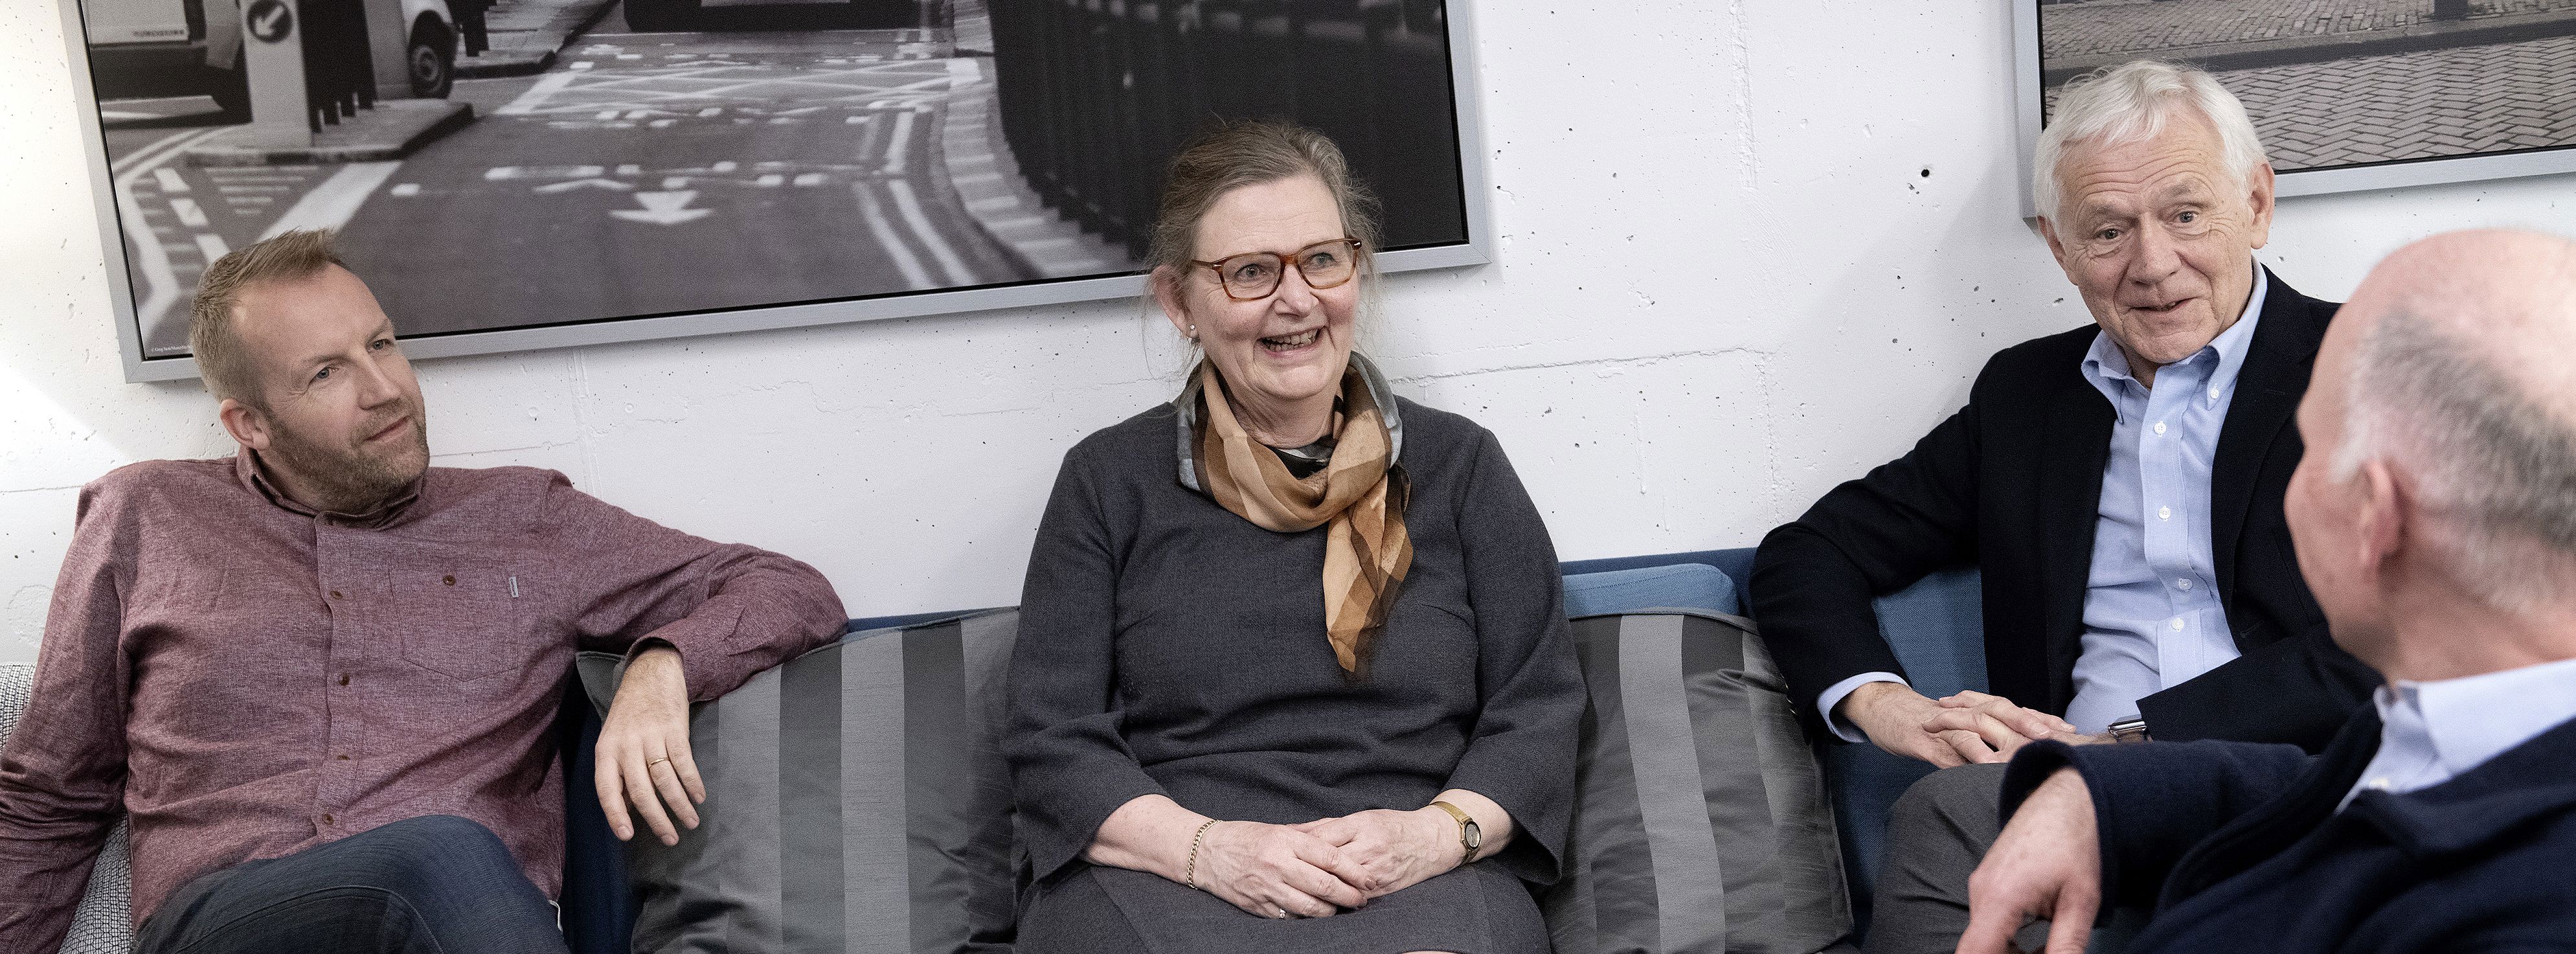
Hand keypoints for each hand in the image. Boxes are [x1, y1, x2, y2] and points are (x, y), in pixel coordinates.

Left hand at [596, 646, 704, 844]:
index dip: (616, 814)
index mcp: (606, 750)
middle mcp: (626, 745)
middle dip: (657, 818)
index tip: (627, 835)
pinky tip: (699, 796)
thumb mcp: (614, 740)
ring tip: (691, 821)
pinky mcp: (674, 728)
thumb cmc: (630, 713)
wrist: (650, 673)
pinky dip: (693, 782)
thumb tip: (628, 809)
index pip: (607, 789)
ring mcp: (651, 736)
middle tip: (670, 838)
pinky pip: (684, 762)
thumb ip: (619, 773)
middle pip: (641, 790)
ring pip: (665, 779)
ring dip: (680, 805)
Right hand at [1192, 820, 1371, 918]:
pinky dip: (1308, 918)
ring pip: (1310, 907)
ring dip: (1332, 911)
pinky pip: (1291, 917)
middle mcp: (1278, 865)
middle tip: (1362, 899)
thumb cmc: (1245, 837)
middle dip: (1349, 895)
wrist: (1206, 853)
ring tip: (1343, 909)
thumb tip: (1342, 839)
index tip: (1368, 880)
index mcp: (1285, 841)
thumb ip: (1310, 835)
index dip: (1354, 871)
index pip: (1330, 858)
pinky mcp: (1259, 907)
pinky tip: (1317, 914)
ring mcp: (1267, 888)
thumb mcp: (1278, 828)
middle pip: (1324, 885)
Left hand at [1292, 807, 1456, 899]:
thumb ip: (1327, 825)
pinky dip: (1337, 899)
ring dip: (1318, 887)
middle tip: (1282, 874)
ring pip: (1340, 883)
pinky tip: (1320, 901)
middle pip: (1328, 862)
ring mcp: (1377, 870)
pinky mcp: (1384, 889)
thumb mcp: (1362, 816)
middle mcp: (1369, 847)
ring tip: (1296, 889)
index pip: (1323, 837)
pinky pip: (1354, 897)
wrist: (1431, 841)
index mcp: (1361, 825)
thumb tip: (1293, 831)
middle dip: (1304, 869)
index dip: (1298, 846)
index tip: (1280, 850)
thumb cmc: (1393, 825)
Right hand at [1839, 683, 2067, 767]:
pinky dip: (1963, 757)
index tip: (2071, 731)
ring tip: (2024, 754)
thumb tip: (2020, 762)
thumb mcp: (1959, 733)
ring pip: (1975, 728)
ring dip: (2001, 740)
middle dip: (2030, 724)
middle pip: (2001, 713)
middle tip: (2056, 738)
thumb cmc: (1925, 726)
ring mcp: (1943, 726)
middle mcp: (1964, 715)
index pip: (2015, 712)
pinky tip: (1979, 770)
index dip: (2042, 720)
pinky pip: (1945, 748)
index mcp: (1975, 712)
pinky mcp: (1922, 739)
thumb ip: (1986, 744)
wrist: (1882, 710)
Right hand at [1958, 768, 2101, 953]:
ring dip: (2011, 952)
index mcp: (2001, 897)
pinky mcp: (1986, 881)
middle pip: (1979, 947)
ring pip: (1984, 936)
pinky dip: (2007, 936)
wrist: (2068, 798)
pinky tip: (2036, 935)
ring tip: (2048, 949)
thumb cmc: (2076, 844)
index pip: (1974, 952)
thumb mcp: (2081, 902)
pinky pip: (1987, 920)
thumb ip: (2066, 944)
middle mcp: (1981, 891)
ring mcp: (1980, 885)